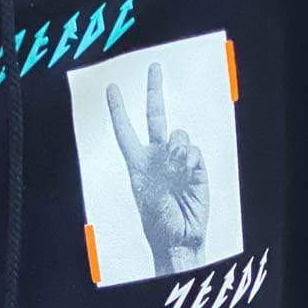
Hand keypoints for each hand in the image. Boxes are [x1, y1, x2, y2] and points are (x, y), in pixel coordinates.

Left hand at [106, 62, 209, 275]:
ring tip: (177, 164)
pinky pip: (194, 151)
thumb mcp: (145, 191)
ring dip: (177, 145)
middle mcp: (157, 158)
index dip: (118, 110)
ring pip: (178, 134)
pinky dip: (191, 158)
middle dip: (154, 90)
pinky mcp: (196, 169)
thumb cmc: (156, 223)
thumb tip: (178, 146)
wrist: (178, 241)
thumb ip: (158, 164)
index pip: (125, 132)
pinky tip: (189, 171)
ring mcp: (177, 161)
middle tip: (154, 67)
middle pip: (155, 116)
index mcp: (137, 164)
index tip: (111, 87)